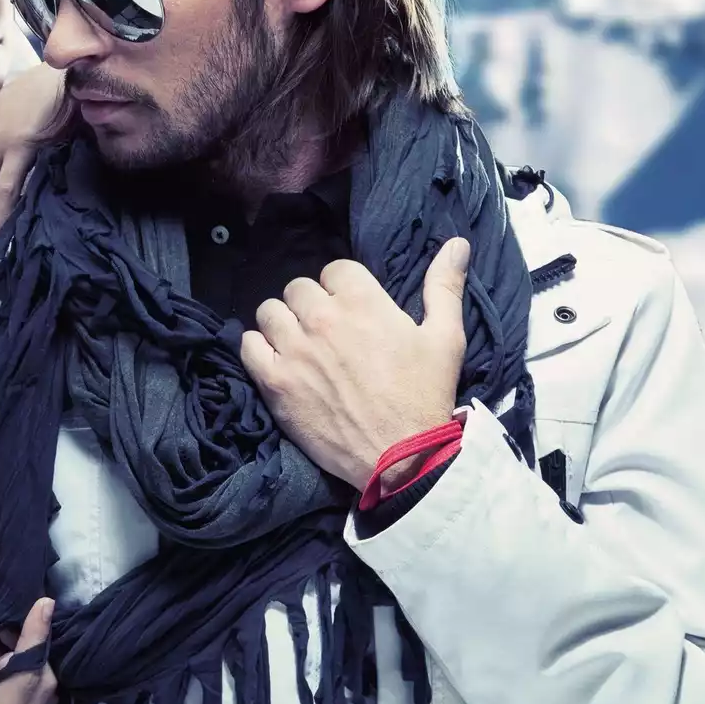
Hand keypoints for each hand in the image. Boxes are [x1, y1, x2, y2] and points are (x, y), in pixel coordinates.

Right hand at [0, 597, 58, 703]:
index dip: (37, 639)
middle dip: (40, 650)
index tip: (44, 604)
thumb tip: (8, 660)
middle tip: (18, 622)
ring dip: (38, 667)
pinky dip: (31, 686)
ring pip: (45, 701)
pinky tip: (13, 671)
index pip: (27, 677)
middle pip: (45, 688)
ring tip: (15, 640)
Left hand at [240, 239, 470, 492]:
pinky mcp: (275, 382)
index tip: (352, 310)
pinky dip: (258, 348)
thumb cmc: (426, 397)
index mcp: (363, 303)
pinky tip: (277, 361)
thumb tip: (456, 244)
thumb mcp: (446, 338)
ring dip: (282, 323)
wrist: (401, 459)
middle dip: (312, 304)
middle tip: (326, 331)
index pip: (335, 269)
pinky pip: (247, 345)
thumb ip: (445, 286)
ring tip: (299, 344)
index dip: (343, 288)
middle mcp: (323, 319)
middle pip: (299, 288)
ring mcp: (295, 351)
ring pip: (270, 312)